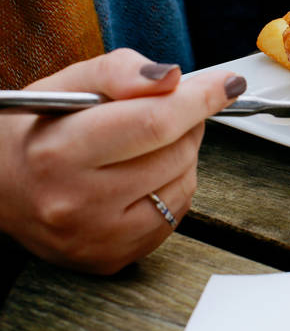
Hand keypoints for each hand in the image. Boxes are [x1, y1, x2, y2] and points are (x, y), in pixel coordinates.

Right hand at [0, 49, 244, 273]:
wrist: (0, 188)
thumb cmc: (37, 130)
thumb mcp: (68, 84)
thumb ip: (121, 72)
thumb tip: (172, 77)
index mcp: (60, 152)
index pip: (155, 122)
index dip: (200, 99)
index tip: (227, 84)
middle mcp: (76, 203)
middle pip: (176, 152)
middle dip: (188, 122)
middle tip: (167, 110)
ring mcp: (96, 238)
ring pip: (184, 183)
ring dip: (182, 155)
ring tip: (145, 145)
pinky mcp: (111, 259)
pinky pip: (175, 215)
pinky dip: (172, 187)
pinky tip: (142, 175)